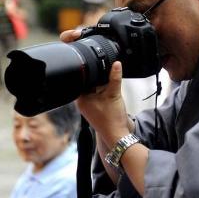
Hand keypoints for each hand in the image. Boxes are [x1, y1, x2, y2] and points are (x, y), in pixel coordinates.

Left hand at [59, 30, 130, 145]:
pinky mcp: (97, 107)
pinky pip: (98, 94)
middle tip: (104, 70)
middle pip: (86, 82)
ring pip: (93, 88)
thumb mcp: (114, 94)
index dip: (86, 69)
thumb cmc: (112, 119)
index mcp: (81, 98)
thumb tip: (116, 63)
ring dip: (100, 83)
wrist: (118, 136)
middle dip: (95, 76)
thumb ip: (115, 78)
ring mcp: (89, 105)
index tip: (92, 61)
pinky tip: (111, 90)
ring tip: (108, 84)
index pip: (80, 79)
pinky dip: (104, 90)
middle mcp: (82, 101)